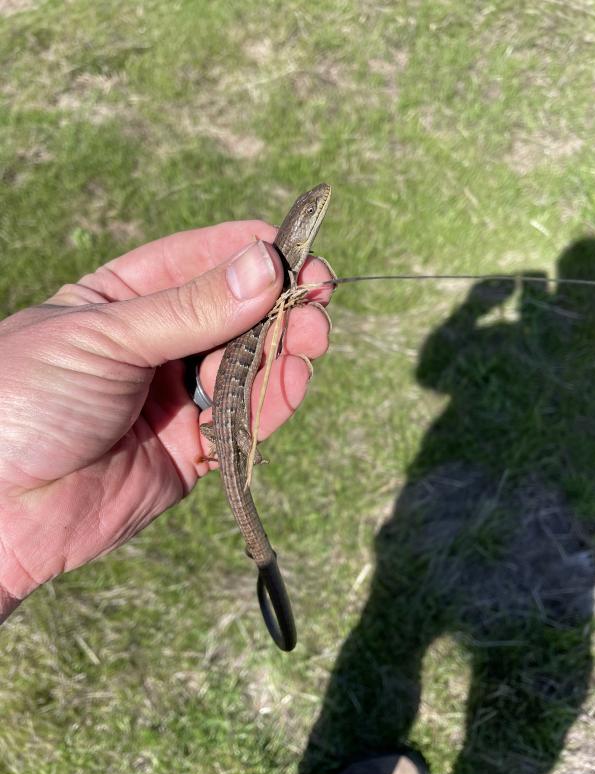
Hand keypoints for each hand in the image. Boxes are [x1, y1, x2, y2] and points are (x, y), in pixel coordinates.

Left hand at [0, 221, 331, 616]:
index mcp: (124, 298)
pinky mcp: (192, 450)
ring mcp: (176, 398)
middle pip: (236, 315)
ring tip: (308, 346)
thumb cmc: (25, 400)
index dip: (254, 253)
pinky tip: (288, 386)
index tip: (300, 255)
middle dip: (280, 307)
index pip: (202, 261)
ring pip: (248, 367)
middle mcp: (156, 344)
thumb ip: (189, 308)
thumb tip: (266, 265)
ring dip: (283, 354)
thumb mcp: (105, 337)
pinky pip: (243, 422)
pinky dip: (270, 405)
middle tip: (317, 306)